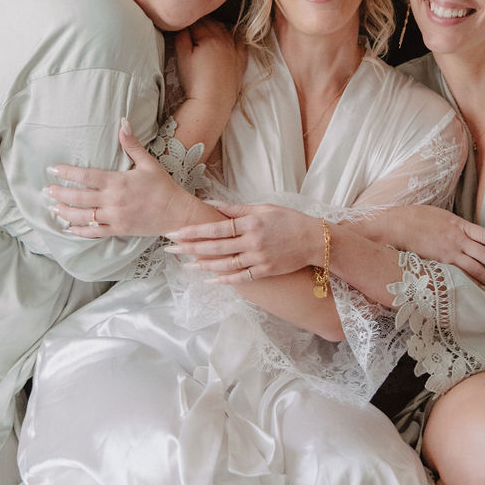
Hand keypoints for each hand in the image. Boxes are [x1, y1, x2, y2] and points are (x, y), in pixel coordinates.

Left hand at [47, 121, 197, 237]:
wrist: (176, 213)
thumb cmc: (162, 186)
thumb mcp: (148, 163)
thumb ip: (131, 144)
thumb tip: (123, 122)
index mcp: (118, 182)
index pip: (86, 176)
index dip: (67, 173)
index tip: (53, 169)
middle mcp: (113, 200)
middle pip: (79, 198)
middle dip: (60, 194)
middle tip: (47, 190)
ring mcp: (114, 217)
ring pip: (83, 216)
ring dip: (66, 212)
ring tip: (53, 208)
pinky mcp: (118, 229)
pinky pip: (95, 232)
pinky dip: (80, 231)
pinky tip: (69, 229)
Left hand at [165, 201, 320, 280]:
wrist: (314, 240)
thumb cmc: (289, 220)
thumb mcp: (263, 208)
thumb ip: (236, 209)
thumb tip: (211, 204)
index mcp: (251, 222)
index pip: (216, 228)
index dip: (194, 231)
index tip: (176, 232)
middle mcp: (253, 241)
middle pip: (215, 247)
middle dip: (190, 247)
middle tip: (170, 247)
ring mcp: (259, 258)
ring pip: (225, 264)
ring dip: (203, 265)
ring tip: (185, 264)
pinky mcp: (265, 271)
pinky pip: (241, 278)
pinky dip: (224, 280)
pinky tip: (209, 280)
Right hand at [173, 20, 245, 102]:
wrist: (212, 103)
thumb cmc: (195, 82)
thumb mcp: (182, 57)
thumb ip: (181, 38)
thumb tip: (182, 27)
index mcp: (210, 38)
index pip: (197, 23)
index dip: (187, 23)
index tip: (182, 25)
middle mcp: (225, 41)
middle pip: (212, 24)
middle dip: (201, 23)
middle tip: (192, 28)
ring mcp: (235, 51)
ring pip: (226, 30)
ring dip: (216, 27)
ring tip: (207, 31)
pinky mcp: (241, 61)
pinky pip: (241, 43)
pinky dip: (235, 37)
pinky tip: (229, 37)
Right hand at [389, 205, 484, 293]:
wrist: (396, 226)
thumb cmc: (416, 217)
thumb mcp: (441, 216)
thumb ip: (457, 226)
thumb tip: (469, 234)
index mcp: (460, 225)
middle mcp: (458, 239)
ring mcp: (448, 253)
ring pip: (475, 270)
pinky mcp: (438, 264)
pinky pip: (459, 276)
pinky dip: (472, 285)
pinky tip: (479, 292)